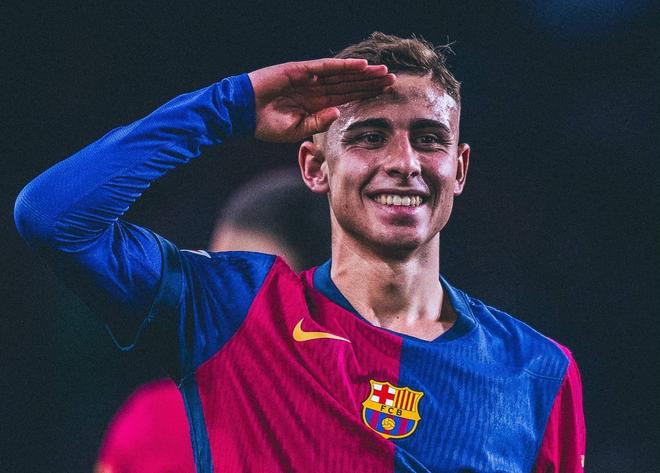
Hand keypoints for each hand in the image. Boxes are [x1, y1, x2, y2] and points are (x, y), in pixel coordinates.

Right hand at [248, 58, 394, 141]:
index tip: (384, 96)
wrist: (243, 113)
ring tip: (383, 72)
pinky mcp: (300, 70)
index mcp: (315, 104)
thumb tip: (338, 112)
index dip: (364, 96)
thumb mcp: (297, 129)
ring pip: (343, 74)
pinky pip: (326, 67)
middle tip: (392, 80)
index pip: (346, 98)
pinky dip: (344, 66)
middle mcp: (316, 89)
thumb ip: (318, 121)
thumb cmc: (266, 124)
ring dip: (363, 73)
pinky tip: (362, 66)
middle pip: (349, 84)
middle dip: (370, 83)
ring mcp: (309, 78)